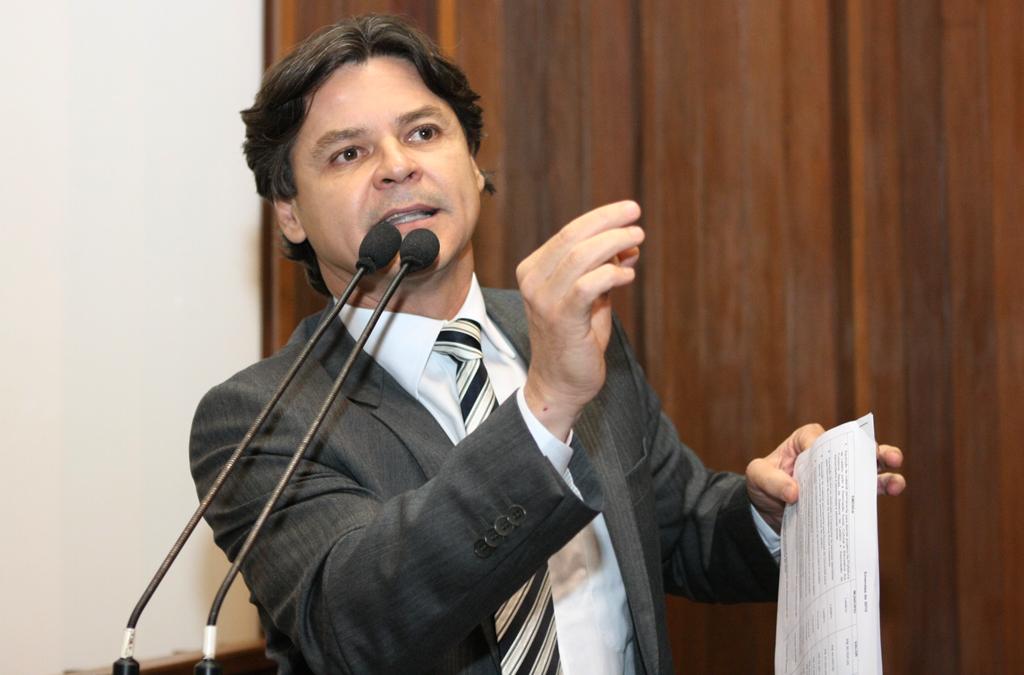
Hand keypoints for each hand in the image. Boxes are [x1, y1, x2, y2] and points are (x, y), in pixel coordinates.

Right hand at [518, 200, 643, 439]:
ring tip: (637, 240)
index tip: (628, 211)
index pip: (568, 233)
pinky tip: (628, 275)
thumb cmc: (575, 339)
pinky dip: (612, 274)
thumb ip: (604, 268)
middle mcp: (532, 281)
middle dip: (609, 221)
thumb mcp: (591, 297)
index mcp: (534, 270)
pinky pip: (589, 285)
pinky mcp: (560, 318)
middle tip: (636, 215)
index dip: (601, 218)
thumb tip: (630, 242)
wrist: (560, 384)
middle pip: (573, 237)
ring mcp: (543, 299)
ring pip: (580, 256)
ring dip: (614, 242)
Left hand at [745, 424, 905, 530]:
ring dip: (886, 475)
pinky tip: (890, 497)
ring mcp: (839, 475)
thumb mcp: (757, 477)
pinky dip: (877, 495)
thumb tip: (795, 493)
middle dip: (875, 451)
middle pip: (854, 448)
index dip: (823, 445)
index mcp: (804, 441)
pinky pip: (864, 494)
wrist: (766, 512)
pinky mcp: (844, 494)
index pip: (816, 437)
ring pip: (867, 470)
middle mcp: (827, 454)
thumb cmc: (762, 485)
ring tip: (897, 484)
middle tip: (891, 458)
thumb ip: (771, 481)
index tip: (821, 457)